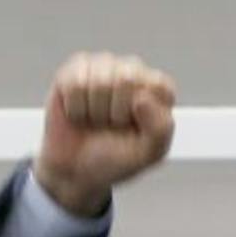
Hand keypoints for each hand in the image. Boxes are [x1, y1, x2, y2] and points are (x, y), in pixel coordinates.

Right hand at [33, 51, 176, 216]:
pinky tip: (79, 113)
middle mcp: (133, 70)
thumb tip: (142, 98)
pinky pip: (75, 83)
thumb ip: (160, 129)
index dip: (145, 114)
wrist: (77, 170)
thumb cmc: (116, 158)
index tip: (137, 128)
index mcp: (158, 87)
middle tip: (112, 125)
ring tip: (95, 119)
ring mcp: (103, 66)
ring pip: (99, 82)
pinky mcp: (75, 69)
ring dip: (94, 111)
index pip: (159, 85)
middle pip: (126, 79)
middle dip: (115, 113)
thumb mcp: (149, 153)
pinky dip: (75, 107)